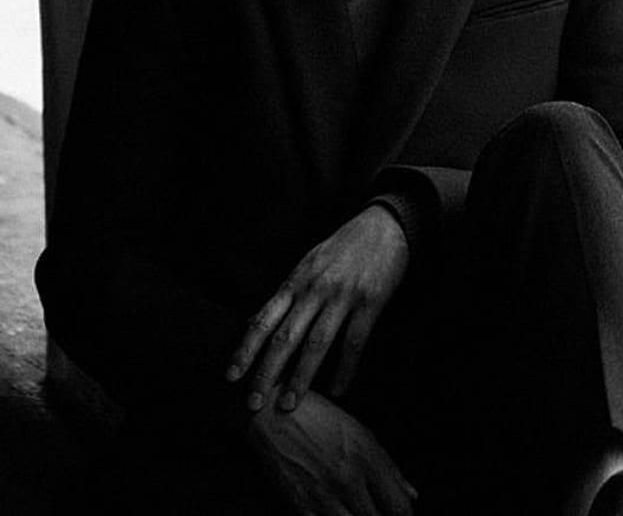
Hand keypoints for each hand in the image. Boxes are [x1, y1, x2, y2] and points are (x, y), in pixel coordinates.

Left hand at [227, 204, 408, 411]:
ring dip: (301, 377)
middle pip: (285, 336)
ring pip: (316, 343)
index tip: (231, 376)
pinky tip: (337, 390)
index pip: (264, 319)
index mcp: (296, 280)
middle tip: (253, 403)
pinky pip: (354, 342)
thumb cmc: (342, 247)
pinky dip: (345, 369)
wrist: (383, 225)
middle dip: (267, 372)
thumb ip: (286, 294)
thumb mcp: (308, 264)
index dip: (245, 349)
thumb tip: (256, 322)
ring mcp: (342, 295)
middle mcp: (315, 288)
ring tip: (289, 404)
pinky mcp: (370, 302)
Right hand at [246, 388, 417, 515]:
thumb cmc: (319, 418)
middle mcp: (349, 479)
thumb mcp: (358, 432)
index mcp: (367, 458)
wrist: (273, 416)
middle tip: (375, 511)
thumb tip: (411, 494)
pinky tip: (336, 514)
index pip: (399, 506)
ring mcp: (324, 496)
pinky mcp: (300, 507)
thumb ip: (388, 466)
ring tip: (357, 512)